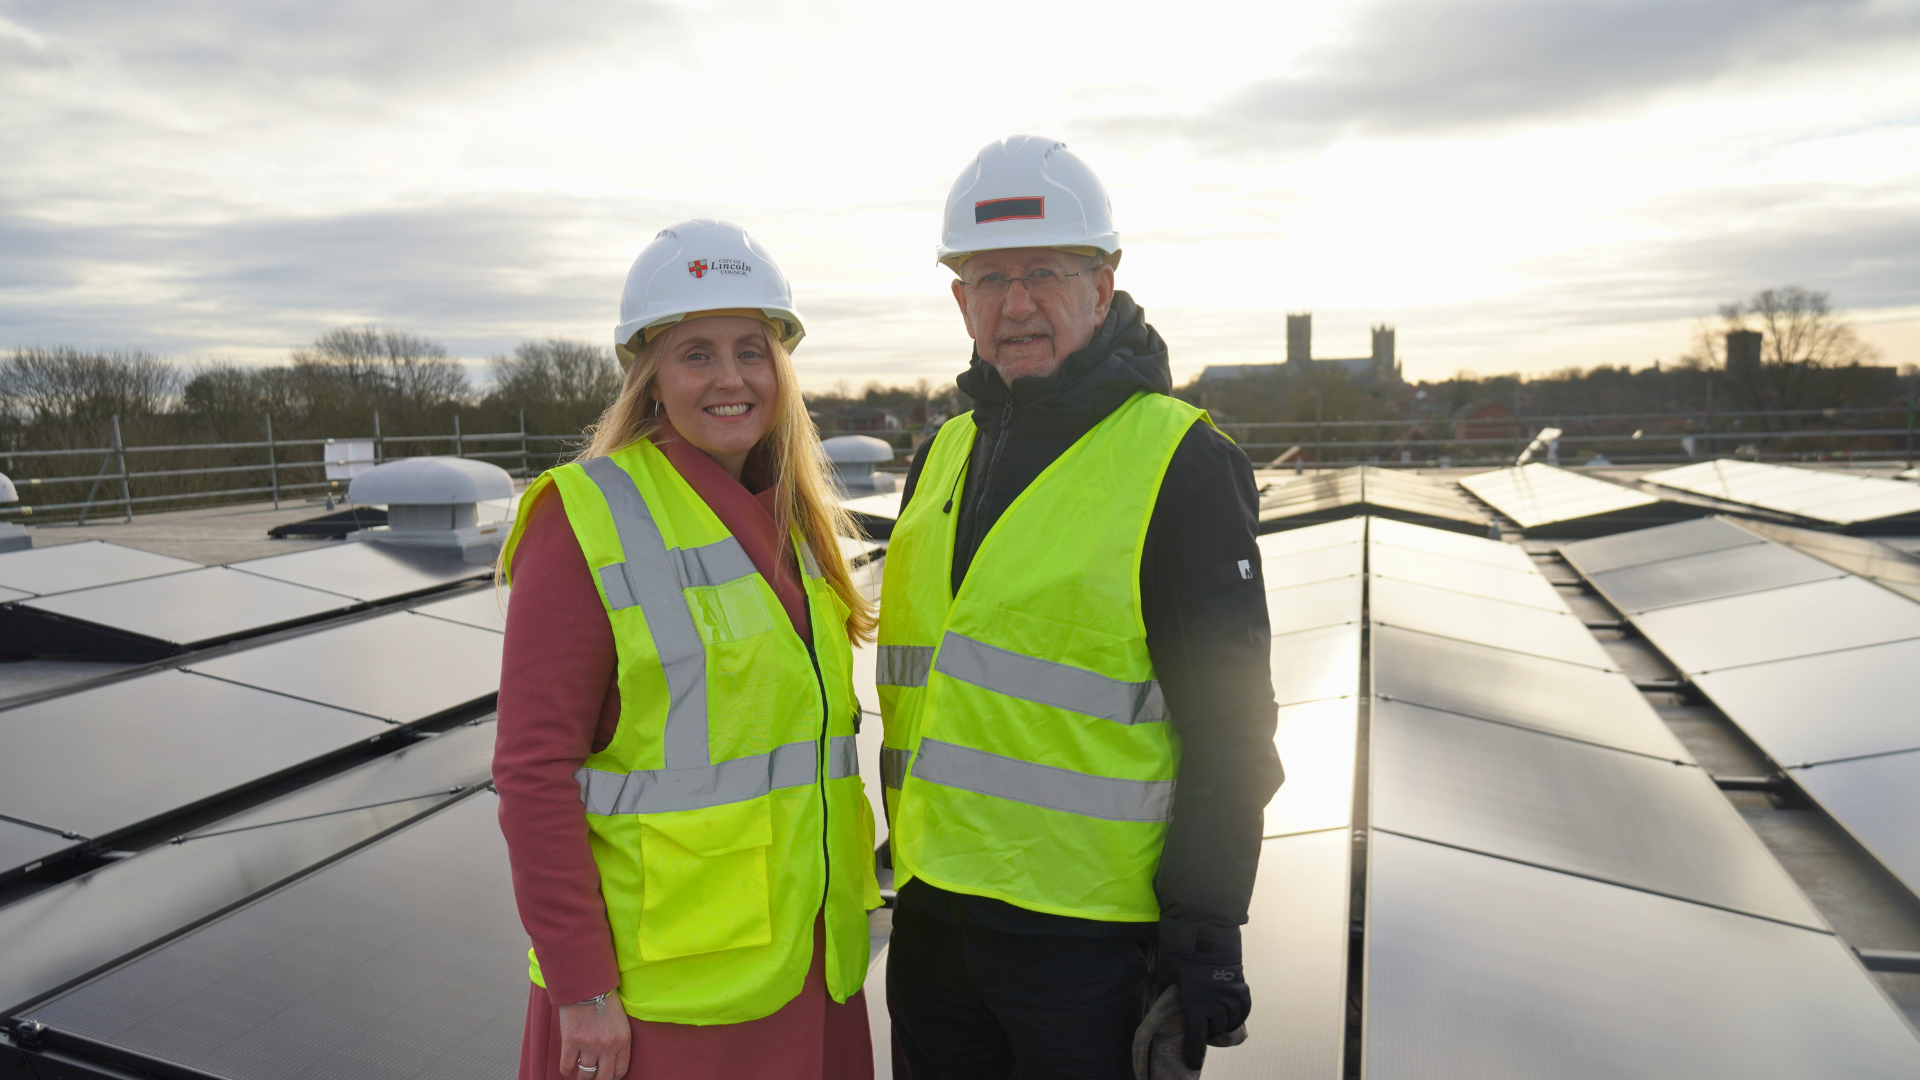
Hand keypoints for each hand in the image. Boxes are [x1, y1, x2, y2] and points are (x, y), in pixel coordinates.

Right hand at [558, 990, 629, 1079]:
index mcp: (623, 1040)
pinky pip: (567, 1066)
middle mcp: (607, 1046)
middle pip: (603, 1077)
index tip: (608, 1076)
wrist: (586, 983)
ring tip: (580, 1074)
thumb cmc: (604, 998)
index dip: (613, 1077)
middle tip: (594, 1078)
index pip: (620, 1070)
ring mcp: (588, 1045)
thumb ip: (618, 1039)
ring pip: (585, 1074)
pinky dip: (566, 1070)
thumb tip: (611, 1056)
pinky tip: (567, 1069)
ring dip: (582, 1077)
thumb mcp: (620, 1020)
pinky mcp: (571, 1042)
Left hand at [1156, 949, 1250, 1070]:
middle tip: (1199, 1025)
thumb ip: (1166, 992)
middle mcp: (1216, 1003)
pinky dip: (1238, 1016)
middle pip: (1213, 1031)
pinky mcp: (1241, 987)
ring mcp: (1231, 995)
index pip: (1196, 1037)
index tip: (1191, 1063)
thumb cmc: (1182, 951)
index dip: (1193, 1054)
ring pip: (1229, 1023)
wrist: (1207, 930)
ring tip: (1213, 1019)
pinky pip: (1244, 1011)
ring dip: (1221, 1024)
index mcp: (1195, 1002)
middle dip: (1205, 1032)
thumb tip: (1161, 1003)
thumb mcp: (1167, 973)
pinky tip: (1230, 1015)